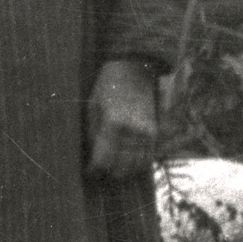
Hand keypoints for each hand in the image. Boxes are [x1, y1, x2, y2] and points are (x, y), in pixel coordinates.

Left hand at [85, 58, 159, 184]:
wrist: (135, 69)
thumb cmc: (108, 85)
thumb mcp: (93, 105)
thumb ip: (92, 133)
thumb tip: (91, 156)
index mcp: (113, 123)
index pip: (103, 159)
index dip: (94, 170)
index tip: (89, 172)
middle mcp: (132, 131)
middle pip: (120, 167)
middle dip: (108, 172)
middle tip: (99, 171)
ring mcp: (146, 132)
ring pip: (135, 166)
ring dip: (123, 171)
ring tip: (112, 169)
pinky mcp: (154, 132)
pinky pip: (147, 158)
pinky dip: (137, 165)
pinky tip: (127, 163)